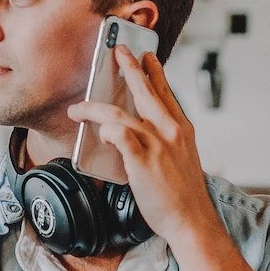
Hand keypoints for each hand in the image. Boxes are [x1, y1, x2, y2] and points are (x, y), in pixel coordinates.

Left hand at [66, 45, 219, 244]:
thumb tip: (142, 133)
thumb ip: (166, 141)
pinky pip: (119, 136)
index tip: (147, 56)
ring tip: (79, 108)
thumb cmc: (184, 194)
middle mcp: (169, 131)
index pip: (166, 93)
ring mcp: (155, 145)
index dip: (154, 72)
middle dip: (130, 68)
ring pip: (120, 114)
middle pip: (145, 92)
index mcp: (181, 130)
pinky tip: (99, 130)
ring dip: (94, 108)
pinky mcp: (142, 161)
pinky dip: (107, 130)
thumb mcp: (183, 158)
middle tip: (118, 52)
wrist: (191, 219)